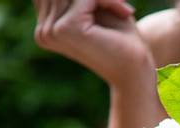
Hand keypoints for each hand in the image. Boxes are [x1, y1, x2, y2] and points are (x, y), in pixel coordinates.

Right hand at [34, 0, 153, 87]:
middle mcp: (43, 32)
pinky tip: (124, 12)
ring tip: (122, 10)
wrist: (136, 69)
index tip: (109, 4)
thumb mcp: (97, 7)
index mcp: (46, 28)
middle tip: (120, 5)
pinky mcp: (65, 29)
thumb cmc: (122, 39)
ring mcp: (50, 31)